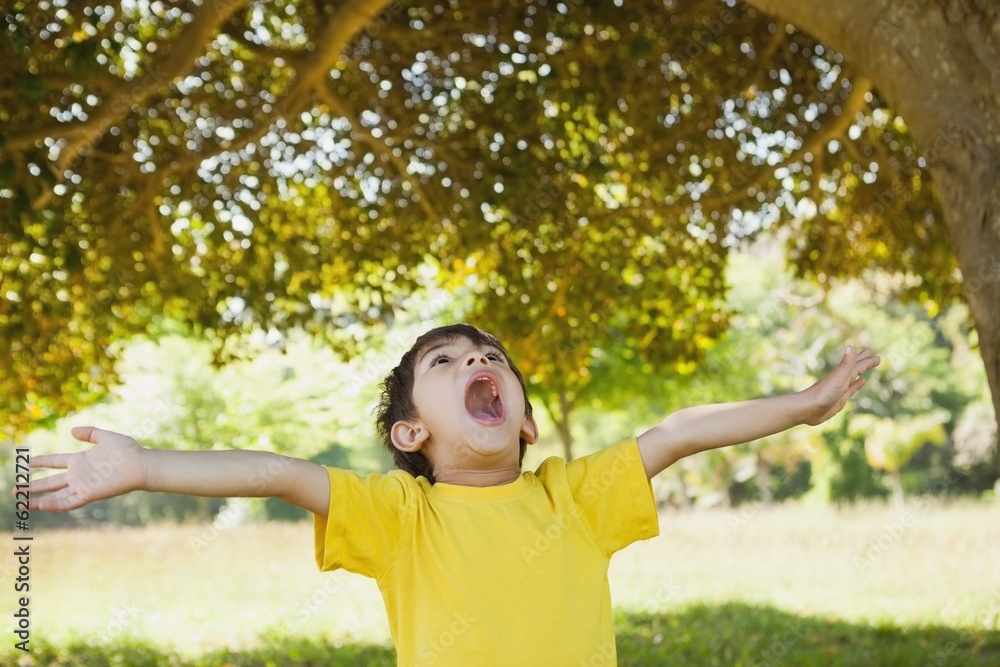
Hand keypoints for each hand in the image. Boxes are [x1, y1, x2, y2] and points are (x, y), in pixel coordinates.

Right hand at [27, 426, 147, 510]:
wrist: (140, 464)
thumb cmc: (127, 450)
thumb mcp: (106, 437)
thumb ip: (90, 432)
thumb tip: (72, 430)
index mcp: (80, 460)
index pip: (55, 461)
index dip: (41, 462)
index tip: (27, 462)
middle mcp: (79, 474)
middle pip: (50, 481)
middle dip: (33, 486)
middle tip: (15, 489)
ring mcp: (82, 485)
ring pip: (55, 495)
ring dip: (38, 499)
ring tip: (21, 502)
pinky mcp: (88, 494)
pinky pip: (68, 502)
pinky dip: (54, 504)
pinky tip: (40, 505)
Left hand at [801, 345, 880, 425]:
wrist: (808, 409)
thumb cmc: (822, 394)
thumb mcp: (838, 378)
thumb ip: (845, 364)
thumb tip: (850, 346)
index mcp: (842, 374)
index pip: (858, 364)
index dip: (867, 360)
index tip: (875, 354)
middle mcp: (842, 380)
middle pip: (855, 367)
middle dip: (864, 360)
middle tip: (872, 353)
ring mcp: (841, 389)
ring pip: (854, 377)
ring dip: (860, 371)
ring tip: (866, 366)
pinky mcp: (840, 399)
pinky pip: (852, 389)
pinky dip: (857, 384)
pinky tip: (861, 381)